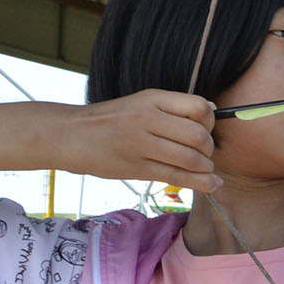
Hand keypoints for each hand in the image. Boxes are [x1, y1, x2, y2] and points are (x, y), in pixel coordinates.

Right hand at [62, 92, 221, 190]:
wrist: (70, 135)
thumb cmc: (111, 120)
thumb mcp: (140, 102)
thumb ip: (173, 106)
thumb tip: (212, 109)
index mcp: (152, 99)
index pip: (199, 107)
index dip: (210, 122)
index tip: (206, 130)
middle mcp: (148, 118)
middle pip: (198, 135)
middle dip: (209, 149)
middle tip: (204, 154)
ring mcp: (141, 144)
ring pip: (191, 159)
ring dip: (206, 168)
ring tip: (203, 169)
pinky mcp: (136, 168)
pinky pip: (178, 177)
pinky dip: (201, 183)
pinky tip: (212, 184)